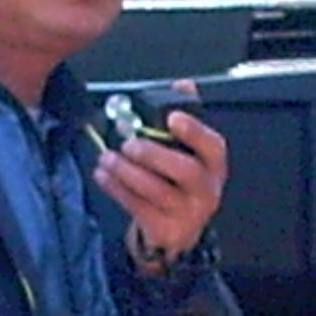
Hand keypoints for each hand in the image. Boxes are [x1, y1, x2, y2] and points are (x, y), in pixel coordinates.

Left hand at [94, 108, 229, 268]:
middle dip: (153, 154)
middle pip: (186, 171)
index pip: (212, 146)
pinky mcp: (164, 228)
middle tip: (128, 144)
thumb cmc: (179, 184)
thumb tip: (183, 84)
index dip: (193, 131)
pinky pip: (138, 207)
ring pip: (158, 191)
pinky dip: (117, 189)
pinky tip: (103, 175)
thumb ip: (185, 119)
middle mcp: (206, 189)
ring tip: (107, 158)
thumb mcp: (188, 152)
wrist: (176, 231)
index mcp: (213, 164)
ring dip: (127, 172)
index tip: (171, 117)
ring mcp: (187, 212)